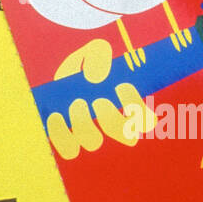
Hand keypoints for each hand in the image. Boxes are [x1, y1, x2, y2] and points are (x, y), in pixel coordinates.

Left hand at [45, 38, 154, 158]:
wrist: (61, 77)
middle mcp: (111, 123)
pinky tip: (56, 116)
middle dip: (112, 119)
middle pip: (126, 137)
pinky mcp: (68, 139)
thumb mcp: (93, 51)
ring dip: (86, 126)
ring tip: (76, 103)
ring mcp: (90, 133)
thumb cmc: (83, 65)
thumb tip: (95, 77)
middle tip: (99, 101)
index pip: (146, 121)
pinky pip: (70, 150)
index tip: (121, 87)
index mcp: (126, 106)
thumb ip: (98, 54)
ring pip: (94, 143)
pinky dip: (63, 135)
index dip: (138, 110)